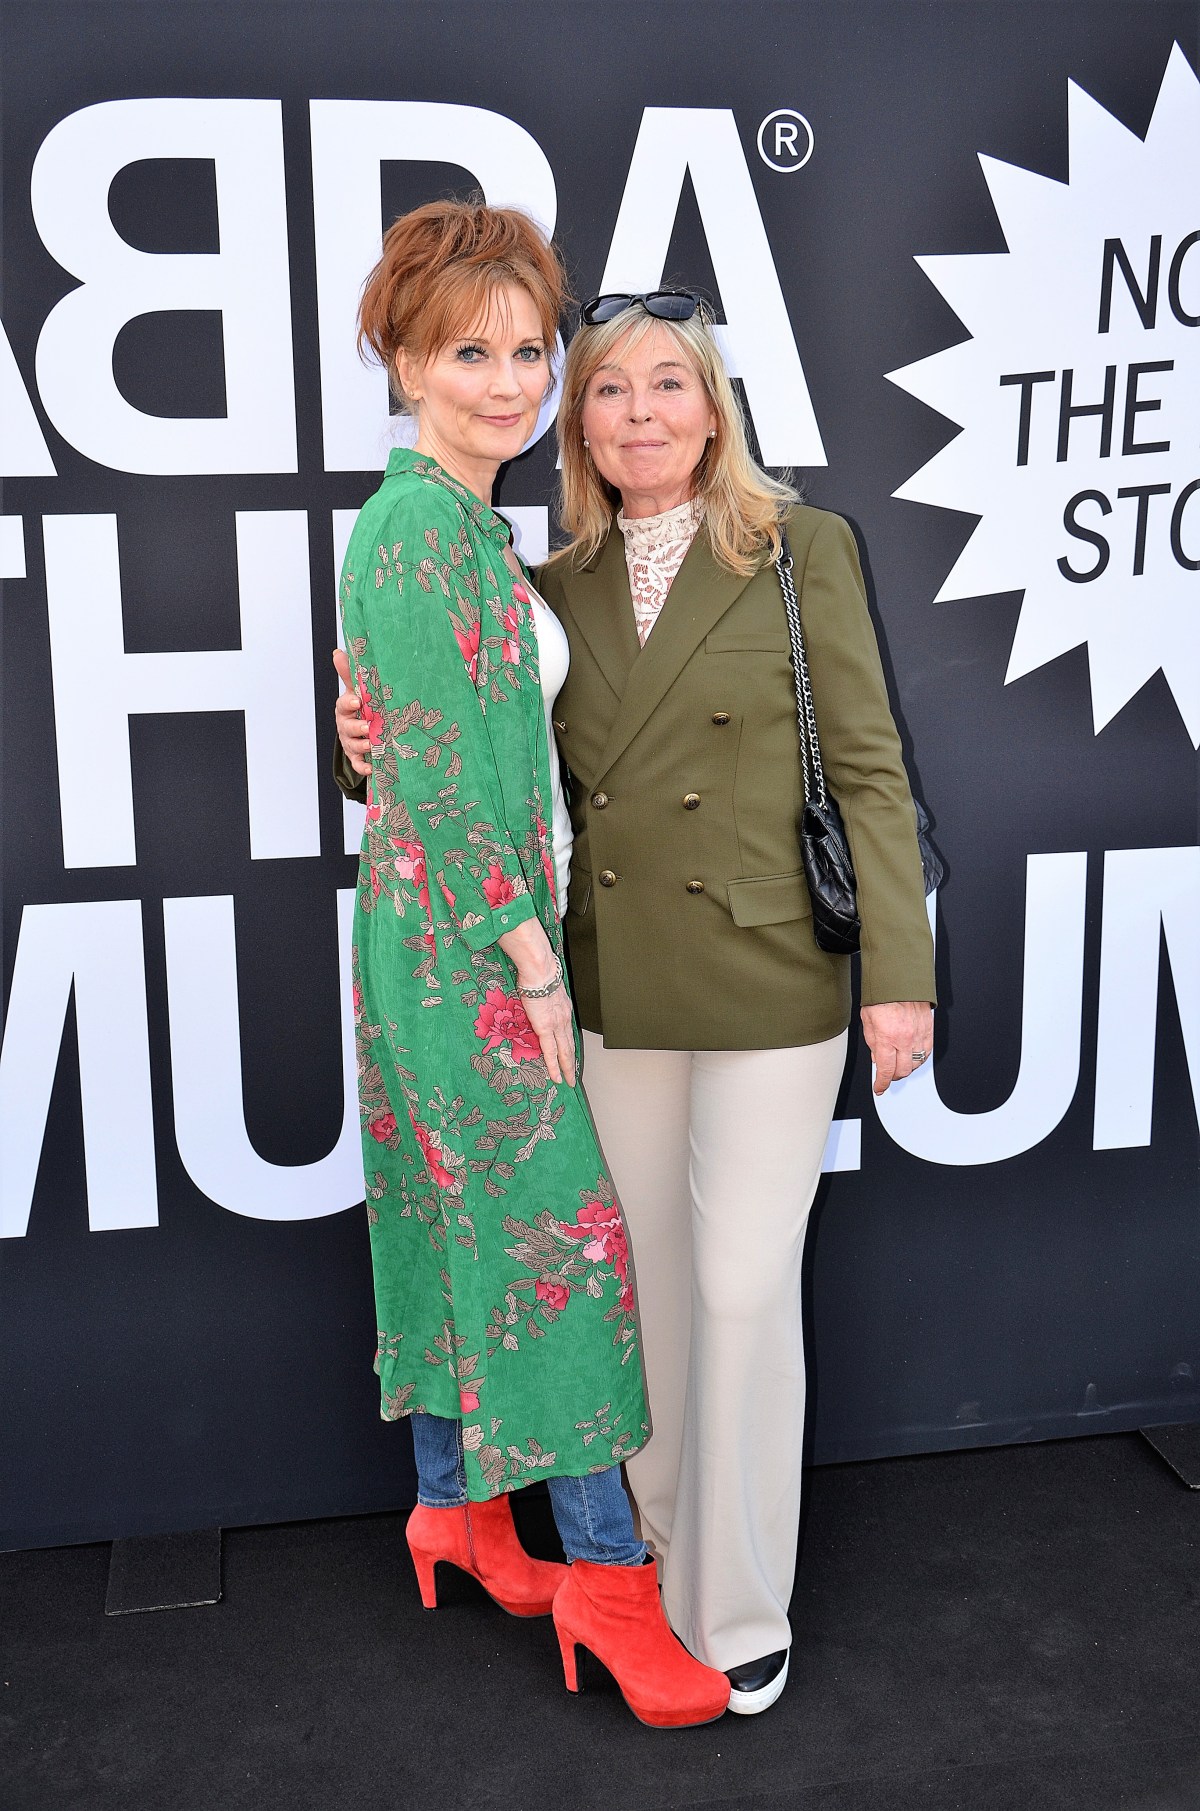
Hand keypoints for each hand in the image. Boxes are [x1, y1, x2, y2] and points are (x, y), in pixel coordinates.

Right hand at [333, 648, 371, 775]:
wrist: (364, 730)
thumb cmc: (362, 707)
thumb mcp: (357, 690)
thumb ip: (349, 673)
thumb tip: (337, 652)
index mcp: (346, 708)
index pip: (343, 705)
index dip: (348, 703)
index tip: (357, 701)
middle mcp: (346, 726)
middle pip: (347, 727)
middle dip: (356, 728)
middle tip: (367, 727)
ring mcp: (350, 742)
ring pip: (352, 745)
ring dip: (361, 746)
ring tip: (371, 746)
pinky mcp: (356, 757)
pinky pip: (357, 764)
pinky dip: (363, 767)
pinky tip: (372, 767)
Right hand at [497, 919, 576, 1086]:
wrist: (540, 970)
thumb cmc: (538, 973)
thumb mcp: (544, 987)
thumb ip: (542, 996)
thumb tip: (536, 997)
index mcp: (563, 1009)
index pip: (568, 1033)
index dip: (569, 1046)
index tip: (571, 1056)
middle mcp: (564, 1019)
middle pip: (570, 1046)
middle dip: (572, 1063)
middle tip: (572, 1076)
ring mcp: (557, 1025)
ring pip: (564, 1052)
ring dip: (566, 1068)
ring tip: (566, 1081)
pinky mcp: (546, 1028)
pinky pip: (551, 1052)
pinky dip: (554, 1066)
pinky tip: (555, 1076)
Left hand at [861, 1001, 933, 1094]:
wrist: (899, 979)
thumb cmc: (882, 996)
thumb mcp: (868, 1021)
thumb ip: (873, 1043)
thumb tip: (878, 1059)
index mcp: (887, 1037)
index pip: (886, 1070)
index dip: (881, 1083)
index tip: (879, 1087)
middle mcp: (905, 1039)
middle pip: (903, 1071)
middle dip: (893, 1076)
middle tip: (887, 1074)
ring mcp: (919, 1035)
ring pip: (916, 1063)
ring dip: (907, 1068)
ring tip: (899, 1064)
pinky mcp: (929, 1029)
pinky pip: (927, 1051)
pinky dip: (920, 1057)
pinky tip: (912, 1055)